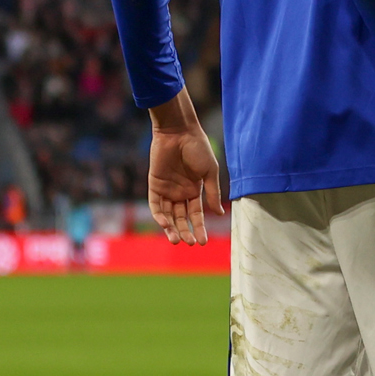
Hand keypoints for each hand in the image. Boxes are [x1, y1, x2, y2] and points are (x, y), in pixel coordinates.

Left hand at [148, 121, 223, 245]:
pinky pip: (155, 205)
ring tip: (176, 240)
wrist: (179, 132)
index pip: (196, 214)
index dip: (200, 227)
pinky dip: (159, 215)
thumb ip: (212, 193)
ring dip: (171, 228)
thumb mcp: (209, 172)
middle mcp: (180, 193)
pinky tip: (166, 224)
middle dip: (186, 231)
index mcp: (195, 190)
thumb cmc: (198, 149)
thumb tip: (220, 214)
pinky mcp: (154, 185)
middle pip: (181, 218)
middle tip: (190, 243)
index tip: (203, 242)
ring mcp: (167, 190)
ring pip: (168, 215)